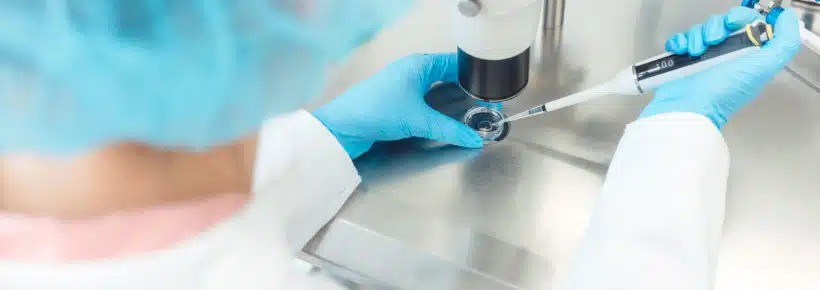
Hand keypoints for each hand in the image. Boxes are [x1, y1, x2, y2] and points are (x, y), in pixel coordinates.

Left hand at [314, 53, 482, 158]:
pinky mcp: (398, 101)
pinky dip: (438, 109)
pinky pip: (426, 101)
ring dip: (451, 101)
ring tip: (470, 113)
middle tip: (484, 105)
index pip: (456, 64)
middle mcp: (412, 71)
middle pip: (448, 77)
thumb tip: (472, 138)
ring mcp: (404, 85)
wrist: (343, 127)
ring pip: (437, 90)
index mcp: (419, 65)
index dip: (474, 77)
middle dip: (465, 91)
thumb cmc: (375, 112)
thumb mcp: (419, 121)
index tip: (489, 91)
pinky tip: (446, 120)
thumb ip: (449, 130)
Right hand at [639, 7, 801, 127]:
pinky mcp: (680, 61)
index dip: (740, 18)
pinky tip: (681, 51)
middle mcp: (725, 55)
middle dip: (715, 27)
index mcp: (746, 55)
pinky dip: (678, 42)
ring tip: (695, 53)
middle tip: (713, 42)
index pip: (746, 23)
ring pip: (699, 30)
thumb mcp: (764, 67)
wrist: (689, 108)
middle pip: (721, 23)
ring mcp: (701, 58)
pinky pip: (678, 40)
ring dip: (696, 36)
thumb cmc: (724, 93)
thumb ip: (785, 42)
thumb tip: (786, 19)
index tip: (732, 24)